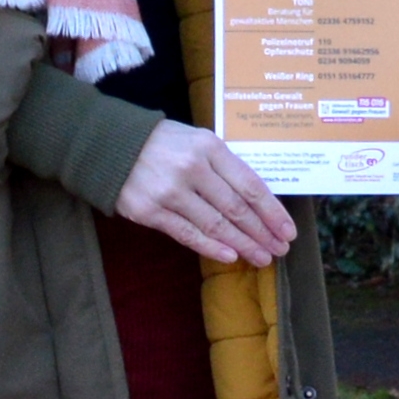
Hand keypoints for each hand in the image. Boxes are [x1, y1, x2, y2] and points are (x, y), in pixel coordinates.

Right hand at [116, 118, 297, 264]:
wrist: (109, 145)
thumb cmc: (164, 144)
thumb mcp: (198, 140)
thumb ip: (225, 165)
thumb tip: (257, 200)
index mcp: (209, 147)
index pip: (250, 185)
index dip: (272, 212)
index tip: (288, 231)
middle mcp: (192, 169)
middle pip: (237, 208)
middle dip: (263, 233)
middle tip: (280, 250)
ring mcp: (170, 192)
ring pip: (216, 225)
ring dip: (243, 245)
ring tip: (261, 257)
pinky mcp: (150, 211)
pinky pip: (188, 234)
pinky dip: (212, 247)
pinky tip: (231, 256)